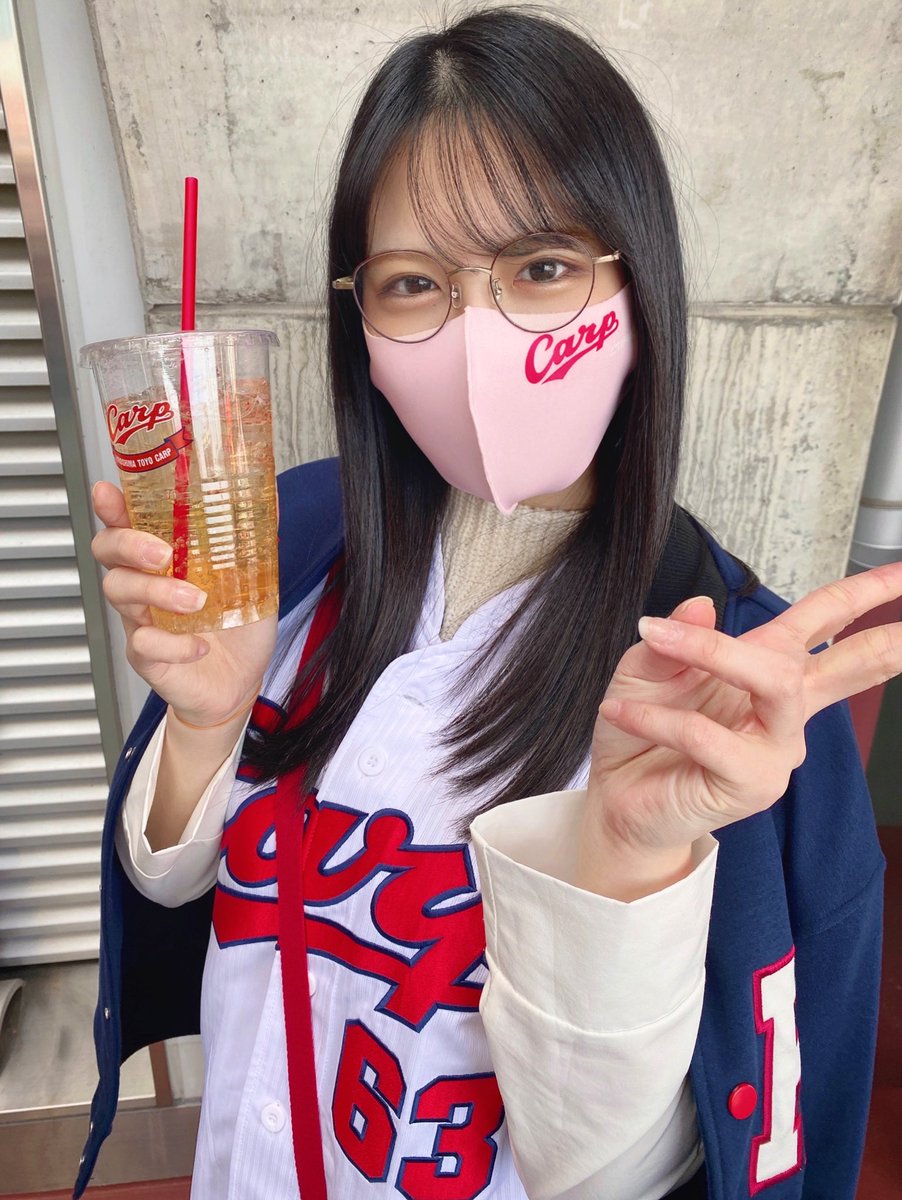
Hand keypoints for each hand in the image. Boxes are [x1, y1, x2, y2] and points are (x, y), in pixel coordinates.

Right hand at [90, 479, 277, 725]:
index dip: (112, 507)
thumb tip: (270, 499)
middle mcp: (145, 585)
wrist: (242, 682)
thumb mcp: (253, 579)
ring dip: (157, 592)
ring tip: (195, 601)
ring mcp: (141, 620)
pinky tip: (200, 645)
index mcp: (164, 558)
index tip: (108, 491)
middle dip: (128, 545)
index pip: (127, 523)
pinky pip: (144, 644)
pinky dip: (174, 644)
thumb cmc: (238, 627)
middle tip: (163, 554)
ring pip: (121, 593)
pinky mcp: (148, 656)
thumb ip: (252, 544)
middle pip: (108, 552)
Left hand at [585, 561, 901, 866]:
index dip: (868, 594)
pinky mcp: (752, 783)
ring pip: (773, 682)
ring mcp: (775, 748)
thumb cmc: (638, 735)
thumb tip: (700, 605)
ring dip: (714, 653)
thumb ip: (673, 640)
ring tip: (654, 635)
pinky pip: (708, 734)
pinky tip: (621, 711)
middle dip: (887, 637)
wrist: (616, 800)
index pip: (824, 623)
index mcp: (766, 670)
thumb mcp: (644, 672)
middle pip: (845, 662)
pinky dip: (659, 717)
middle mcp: (783, 709)